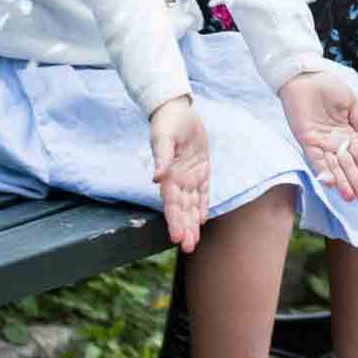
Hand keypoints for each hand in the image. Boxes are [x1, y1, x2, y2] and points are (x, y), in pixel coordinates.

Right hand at [149, 95, 210, 252]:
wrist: (176, 110)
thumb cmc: (166, 123)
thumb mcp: (163, 137)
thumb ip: (161, 157)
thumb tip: (155, 178)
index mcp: (169, 175)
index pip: (171, 203)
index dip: (174, 221)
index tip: (176, 238)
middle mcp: (178, 179)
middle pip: (182, 209)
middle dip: (184, 228)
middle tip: (188, 248)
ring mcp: (190, 176)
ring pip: (191, 205)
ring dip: (191, 223)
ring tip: (193, 244)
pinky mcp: (200, 169)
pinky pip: (202, 192)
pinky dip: (202, 206)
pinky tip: (201, 221)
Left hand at [278, 71, 357, 203]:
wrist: (305, 77)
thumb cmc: (328, 86)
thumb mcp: (351, 102)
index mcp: (348, 134)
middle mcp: (335, 142)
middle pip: (348, 166)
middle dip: (356, 183)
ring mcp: (321, 143)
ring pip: (333, 167)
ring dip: (341, 182)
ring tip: (350, 197)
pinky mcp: (307, 140)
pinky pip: (315, 159)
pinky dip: (323, 170)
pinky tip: (330, 183)